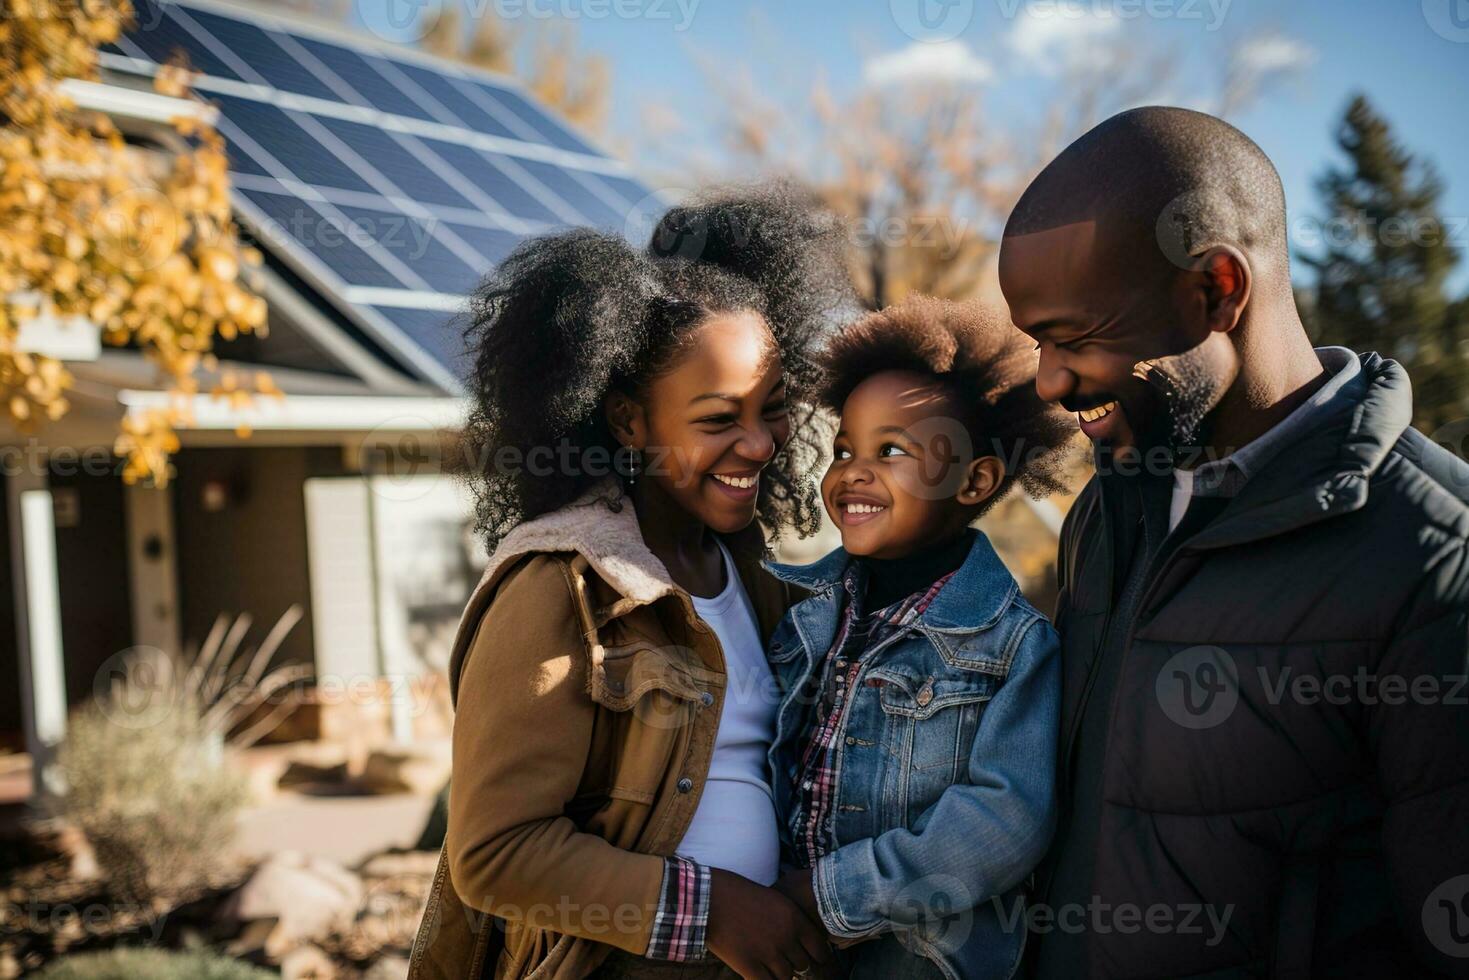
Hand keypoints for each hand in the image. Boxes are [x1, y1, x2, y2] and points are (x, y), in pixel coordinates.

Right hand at [706, 868, 835, 979]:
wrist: (709, 898)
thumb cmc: (737, 892)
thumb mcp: (772, 898)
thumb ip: (787, 919)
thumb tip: (797, 937)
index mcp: (794, 918)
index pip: (819, 947)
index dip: (818, 956)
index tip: (815, 958)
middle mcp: (786, 937)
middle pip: (802, 964)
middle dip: (795, 963)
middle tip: (786, 960)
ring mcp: (768, 954)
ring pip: (785, 976)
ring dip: (779, 973)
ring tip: (770, 966)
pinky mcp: (749, 966)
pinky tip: (759, 974)